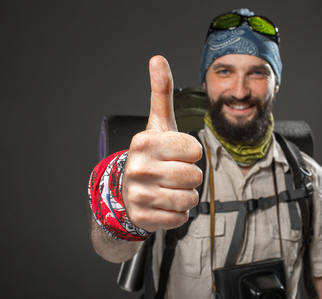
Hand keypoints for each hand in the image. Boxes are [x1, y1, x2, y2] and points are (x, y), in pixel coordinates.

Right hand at [122, 55, 202, 232]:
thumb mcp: (157, 124)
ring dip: (185, 195)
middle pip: (195, 176)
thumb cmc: (151, 155)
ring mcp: (139, 195)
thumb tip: (157, 58)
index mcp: (145, 142)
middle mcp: (139, 168)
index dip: (190, 153)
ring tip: (167, 189)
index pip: (195, 150)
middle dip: (190, 176)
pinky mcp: (143, 218)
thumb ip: (161, 92)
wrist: (125, 191)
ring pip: (191, 199)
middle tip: (171, 174)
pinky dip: (177, 213)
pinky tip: (162, 204)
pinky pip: (181, 217)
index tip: (175, 154)